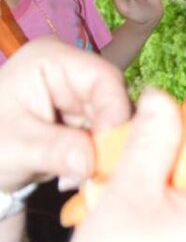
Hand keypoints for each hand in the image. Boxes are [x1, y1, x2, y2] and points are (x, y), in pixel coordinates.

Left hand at [0, 38, 129, 191]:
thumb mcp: (14, 147)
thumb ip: (53, 150)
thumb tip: (90, 163)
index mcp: (51, 60)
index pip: (102, 78)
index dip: (115, 112)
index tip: (110, 151)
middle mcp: (72, 72)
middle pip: (113, 101)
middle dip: (108, 140)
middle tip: (98, 173)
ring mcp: (80, 96)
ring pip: (114, 123)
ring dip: (104, 155)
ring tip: (81, 180)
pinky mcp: (84, 119)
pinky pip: (105, 138)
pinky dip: (97, 160)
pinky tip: (78, 177)